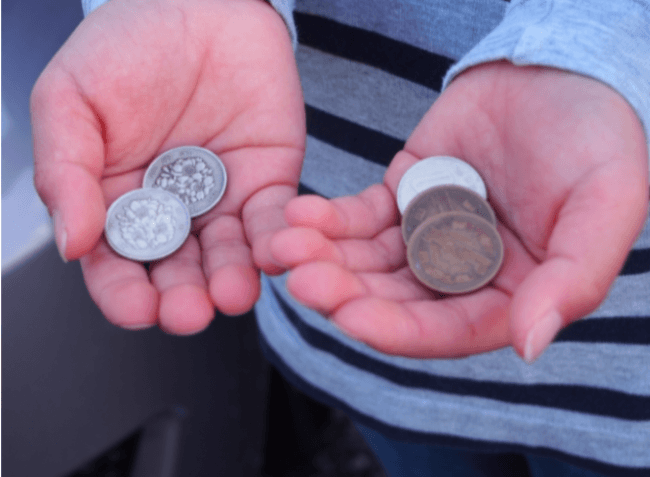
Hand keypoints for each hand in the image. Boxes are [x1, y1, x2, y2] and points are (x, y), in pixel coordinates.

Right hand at [31, 0, 304, 332]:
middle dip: (183, 297)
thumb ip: (65, 172)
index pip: (117, 264)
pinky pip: (274, 221)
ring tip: (231, 294)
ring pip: (228, 256)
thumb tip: (71, 243)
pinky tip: (273, 254)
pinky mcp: (269, 184)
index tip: (137, 308)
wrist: (200, 2)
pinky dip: (275, 240)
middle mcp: (171, 212)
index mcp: (117, 201)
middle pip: (176, 271)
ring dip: (231, 280)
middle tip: (189, 311)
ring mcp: (222, 202)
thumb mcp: (70, 100)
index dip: (124, 293)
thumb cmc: (128, 46)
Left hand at [270, 61, 647, 361]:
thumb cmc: (596, 138)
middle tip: (303, 280)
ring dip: (326, 260)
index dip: (399, 329)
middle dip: (346, 294)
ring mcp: (427, 236)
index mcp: (511, 293)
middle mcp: (463, 274)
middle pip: (396, 299)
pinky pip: (358, 218)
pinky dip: (328, 221)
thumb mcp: (607, 203)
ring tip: (287, 246)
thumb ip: (573, 277)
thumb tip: (528, 344)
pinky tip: (300, 216)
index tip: (352, 318)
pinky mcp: (401, 198)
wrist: (559, 73)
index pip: (449, 329)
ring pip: (368, 262)